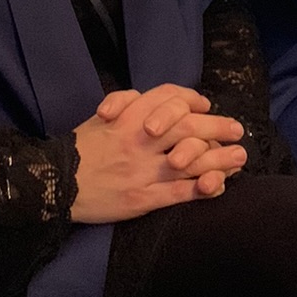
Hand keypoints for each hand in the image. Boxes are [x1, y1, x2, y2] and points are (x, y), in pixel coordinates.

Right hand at [73, 85, 245, 223]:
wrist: (57, 182)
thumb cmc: (81, 148)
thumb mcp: (102, 118)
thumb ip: (128, 104)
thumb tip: (156, 99)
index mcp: (128, 117)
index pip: (168, 99)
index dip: (192, 100)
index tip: (206, 105)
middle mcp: (139, 140)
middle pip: (187, 127)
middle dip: (217, 126)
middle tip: (237, 130)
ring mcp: (142, 170)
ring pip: (190, 161)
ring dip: (219, 158)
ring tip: (240, 157)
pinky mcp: (142, 197)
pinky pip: (179, 192)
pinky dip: (202, 188)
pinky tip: (218, 186)